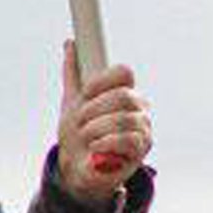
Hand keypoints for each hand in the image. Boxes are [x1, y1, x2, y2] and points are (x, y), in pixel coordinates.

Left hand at [57, 44, 151, 205]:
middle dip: (94, 109)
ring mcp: (143, 128)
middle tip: (80, 122)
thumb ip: (73, 74)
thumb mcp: (71, 103)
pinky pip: (127, 139)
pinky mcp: (142, 149)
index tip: (84, 95)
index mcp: (124, 91)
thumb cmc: (77, 136)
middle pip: (123, 95)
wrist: (76, 169)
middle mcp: (139, 107)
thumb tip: (69, 44)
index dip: (101, 81)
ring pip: (123, 118)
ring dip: (96, 129)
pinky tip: (96, 148)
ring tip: (87, 138)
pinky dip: (105, 143)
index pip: (124, 72)